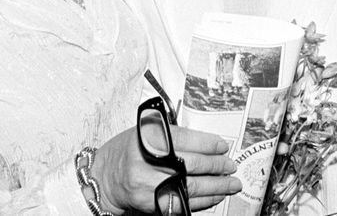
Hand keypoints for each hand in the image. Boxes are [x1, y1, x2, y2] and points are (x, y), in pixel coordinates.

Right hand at [91, 125, 241, 213]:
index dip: (209, 143)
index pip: (186, 140)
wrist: (105, 178)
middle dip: (216, 165)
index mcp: (147, 138)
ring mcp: (150, 185)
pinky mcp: (152, 204)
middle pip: (192, 164)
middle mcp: (148, 162)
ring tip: (231, 183)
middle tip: (230, 165)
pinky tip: (215, 195)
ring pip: (191, 186)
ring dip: (216, 186)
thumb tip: (208, 144)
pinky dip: (203, 200)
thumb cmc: (126, 151)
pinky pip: (184, 203)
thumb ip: (173, 135)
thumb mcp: (144, 132)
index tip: (222, 146)